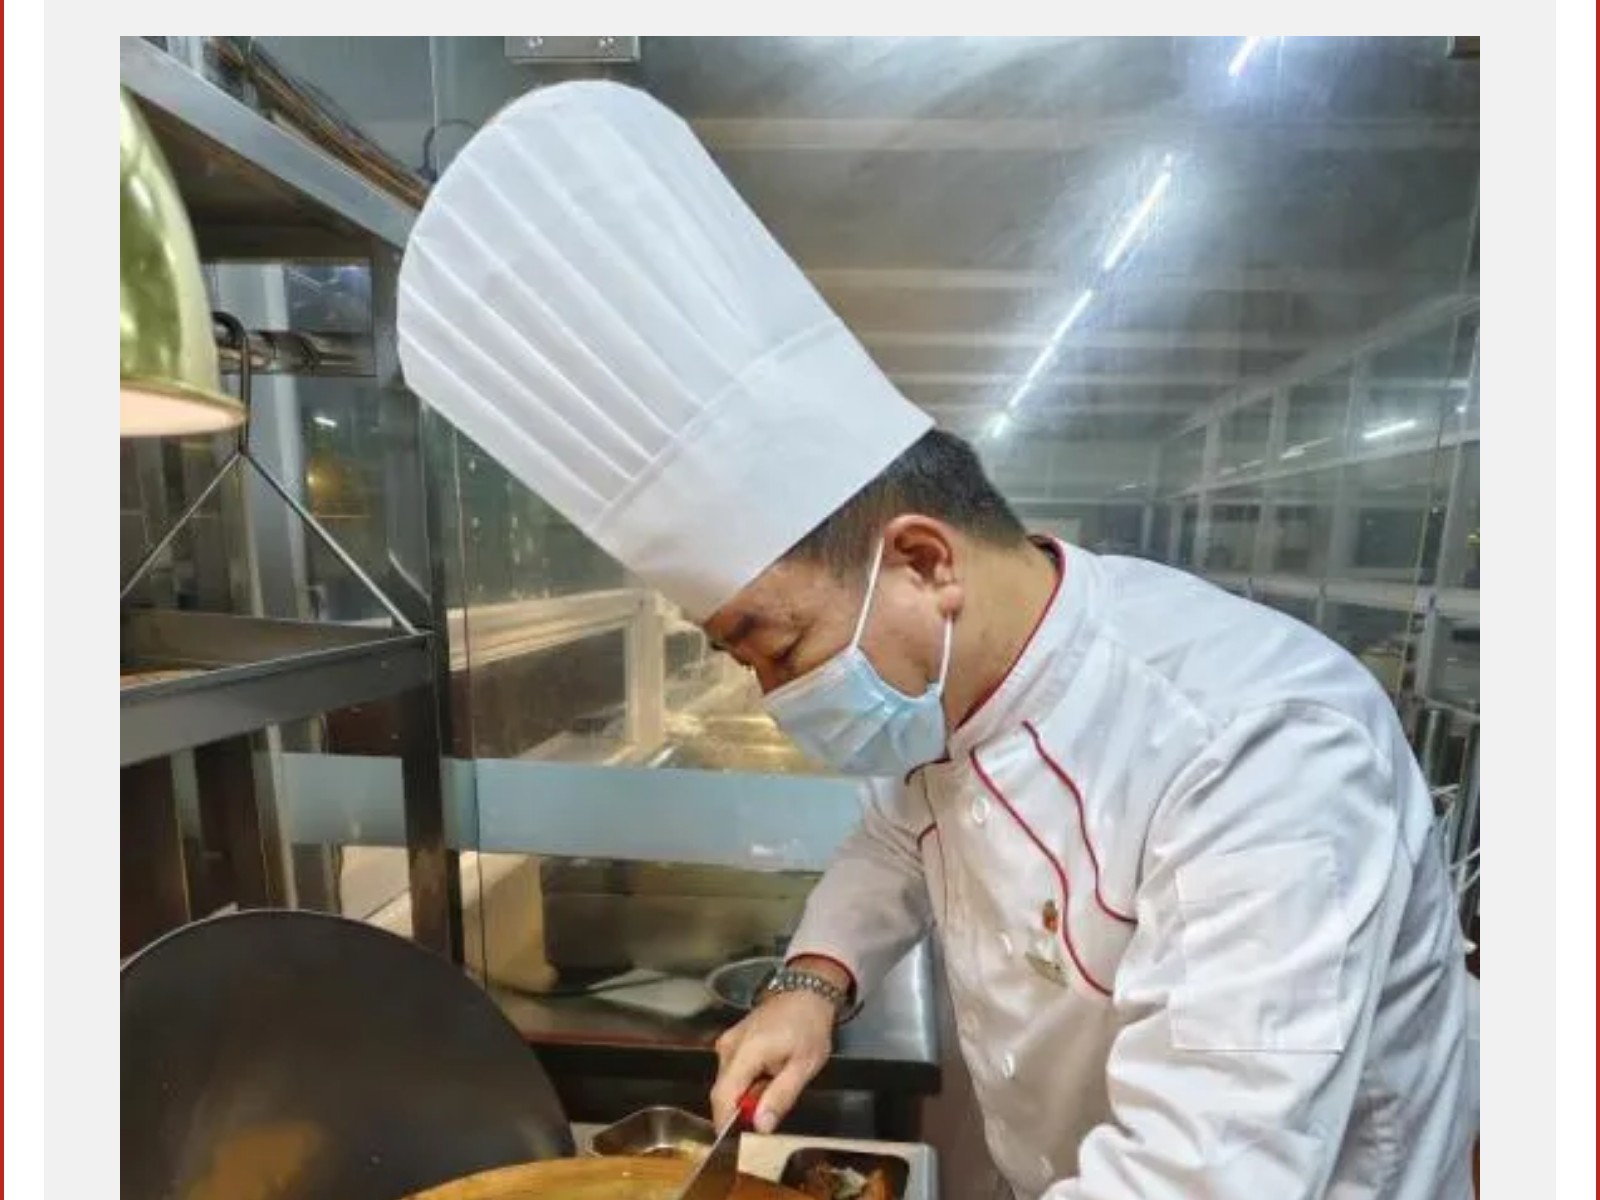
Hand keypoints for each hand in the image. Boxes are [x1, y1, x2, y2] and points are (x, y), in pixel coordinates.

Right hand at [711, 989, 835, 1132]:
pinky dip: (745, 1084)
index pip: (722, 1095)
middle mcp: (728, 1046)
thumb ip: (781, 1096)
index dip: (725, 1122)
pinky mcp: (730, 1042)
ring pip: (727, 1083)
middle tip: (768, 1116)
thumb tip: (760, 1126)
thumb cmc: (809, 1027)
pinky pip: (731, 1072)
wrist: (806, 992)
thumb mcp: (805, 1066)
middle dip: (740, 1110)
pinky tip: (766, 1078)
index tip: (737, 1142)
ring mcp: (727, 1042)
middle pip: (723, 1092)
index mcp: (746, 1051)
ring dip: (744, 1097)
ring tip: (773, 1090)